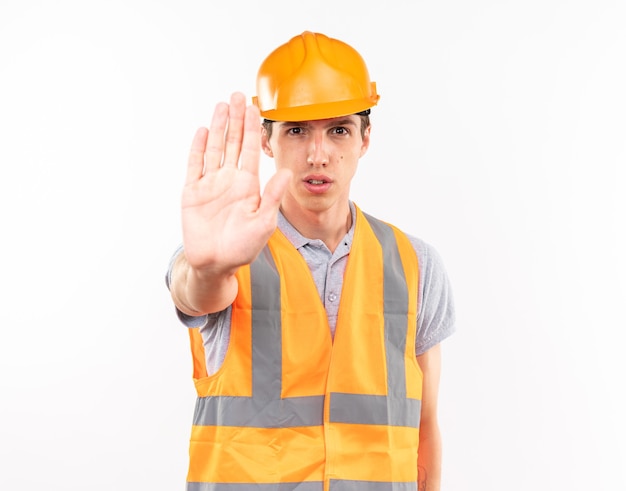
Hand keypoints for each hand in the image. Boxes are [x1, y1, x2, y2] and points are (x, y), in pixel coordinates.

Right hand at [181, 92, 290, 276]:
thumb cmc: (242, 247)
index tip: (255, 108)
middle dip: (236, 119)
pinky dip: (198, 148)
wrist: (216, 264)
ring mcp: (210, 184)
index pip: (250, 150)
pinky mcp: (192, 192)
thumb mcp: (263, 222)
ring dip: (218, 127)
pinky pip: (195, 165)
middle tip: (237, 95)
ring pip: (215, 148)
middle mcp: (229, 180)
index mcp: (247, 185)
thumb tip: (285, 172)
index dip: (252, 128)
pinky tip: (203, 131)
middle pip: (233, 142)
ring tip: (222, 105)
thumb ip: (272, 197)